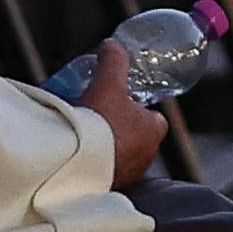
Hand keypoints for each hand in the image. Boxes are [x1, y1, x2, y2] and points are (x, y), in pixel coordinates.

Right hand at [77, 41, 160, 188]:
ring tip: (86, 136)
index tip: (121, 102)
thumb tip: (112, 45)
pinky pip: (107, 171)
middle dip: (121, 128)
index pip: (155, 118)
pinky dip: (97, 163)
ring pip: (122, 155)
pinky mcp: (110, 186)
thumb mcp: (108, 83)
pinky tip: (80, 155)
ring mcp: (129, 173)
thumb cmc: (101, 123)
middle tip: (99, 117)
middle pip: (137, 136)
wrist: (77, 162)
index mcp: (153, 130)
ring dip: (109, 147)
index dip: (140, 109)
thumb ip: (114, 61)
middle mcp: (147, 155)